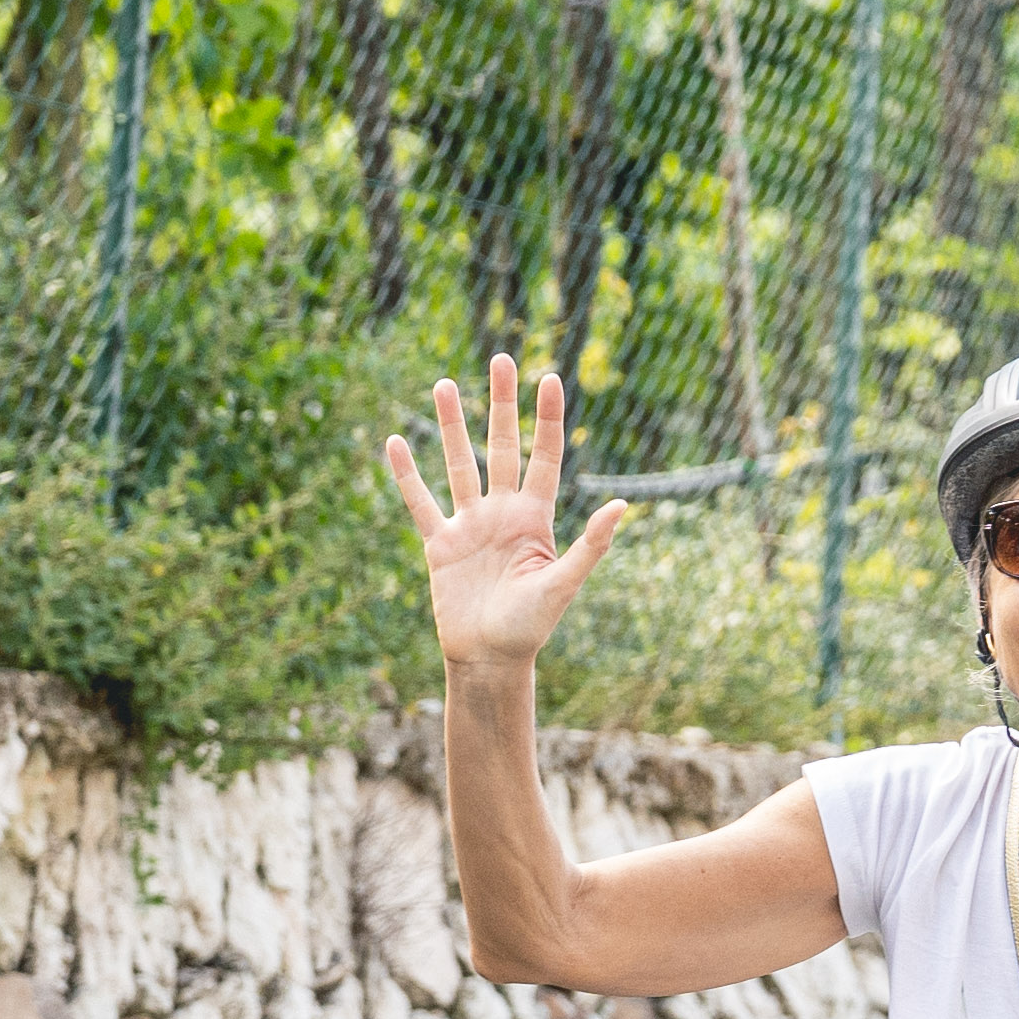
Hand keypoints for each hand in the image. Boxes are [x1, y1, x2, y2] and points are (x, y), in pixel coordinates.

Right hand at [384, 357, 624, 680]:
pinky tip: (395, 442)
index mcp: (536, 518)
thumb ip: (591, 545)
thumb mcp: (563, 584)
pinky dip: (407, 475)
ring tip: (444, 383)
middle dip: (500, 403)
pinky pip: (420, 502)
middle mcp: (503, 513)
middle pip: (501, 446)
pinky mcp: (440, 544)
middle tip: (501, 358)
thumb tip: (623, 505)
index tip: (549, 377)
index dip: (547, 418)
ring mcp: (469, 526)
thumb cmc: (532, 628)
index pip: (544, 456)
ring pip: (459, 464)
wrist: (490, 660)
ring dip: (451, 425)